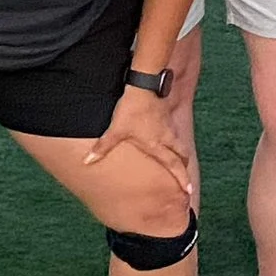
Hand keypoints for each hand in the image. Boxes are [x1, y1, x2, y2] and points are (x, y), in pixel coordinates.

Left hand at [87, 80, 193, 196]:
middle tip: (185, 177)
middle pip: (182, 155)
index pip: (174, 165)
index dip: (182, 178)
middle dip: (184, 167)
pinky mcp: (166, 115)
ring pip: (180, 143)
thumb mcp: (116, 130)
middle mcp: (166, 138)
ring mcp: (168, 126)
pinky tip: (167, 137)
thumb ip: (103, 147)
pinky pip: (173, 132)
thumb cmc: (132, 109)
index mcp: (157, 145)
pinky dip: (174, 139)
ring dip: (181, 153)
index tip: (189, 190)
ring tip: (179, 159)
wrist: (145, 85)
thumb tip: (87, 161)